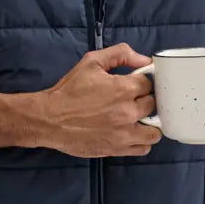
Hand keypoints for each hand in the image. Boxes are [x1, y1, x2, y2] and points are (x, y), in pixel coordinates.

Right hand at [37, 44, 162, 157]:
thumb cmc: (69, 91)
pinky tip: (132, 133)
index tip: (132, 84)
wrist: (50, 118)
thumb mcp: (91, 62)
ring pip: (154, 130)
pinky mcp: (118, 148)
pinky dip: (142, 141)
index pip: (148, 83)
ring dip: (148, 123)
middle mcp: (128, 111)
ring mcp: (124, 133)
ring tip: (136, 119)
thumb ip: (120, 54)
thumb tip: (144, 59)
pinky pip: (144, 148)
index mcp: (123, 88)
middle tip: (130, 100)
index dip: (140, 82)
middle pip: (152, 105)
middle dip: (143, 100)